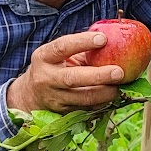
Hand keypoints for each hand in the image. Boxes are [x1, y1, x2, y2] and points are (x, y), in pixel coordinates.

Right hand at [5, 31, 126, 114]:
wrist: (31, 95)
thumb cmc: (53, 67)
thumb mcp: (59, 55)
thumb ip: (81, 49)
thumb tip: (112, 40)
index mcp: (44, 57)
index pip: (62, 47)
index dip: (82, 42)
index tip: (103, 39)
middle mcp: (46, 78)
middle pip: (73, 78)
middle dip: (98, 75)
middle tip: (119, 72)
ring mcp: (54, 97)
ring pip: (82, 98)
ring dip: (104, 93)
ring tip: (119, 86)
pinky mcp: (63, 112)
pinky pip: (86, 108)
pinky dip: (101, 103)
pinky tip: (111, 96)